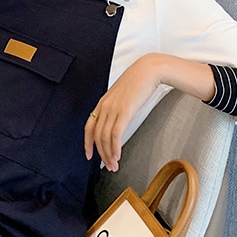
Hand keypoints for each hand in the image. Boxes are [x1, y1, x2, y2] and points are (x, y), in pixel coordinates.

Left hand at [84, 55, 162, 171]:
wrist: (149, 70)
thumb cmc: (139, 82)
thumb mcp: (122, 95)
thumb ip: (116, 107)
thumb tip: (117, 121)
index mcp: (102, 103)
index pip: (89, 127)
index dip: (87, 143)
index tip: (89, 155)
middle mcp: (104, 107)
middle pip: (97, 136)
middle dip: (101, 154)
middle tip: (108, 166)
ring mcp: (113, 109)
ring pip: (105, 138)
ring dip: (109, 155)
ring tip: (114, 165)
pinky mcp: (124, 112)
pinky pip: (115, 135)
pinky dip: (115, 148)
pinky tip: (118, 156)